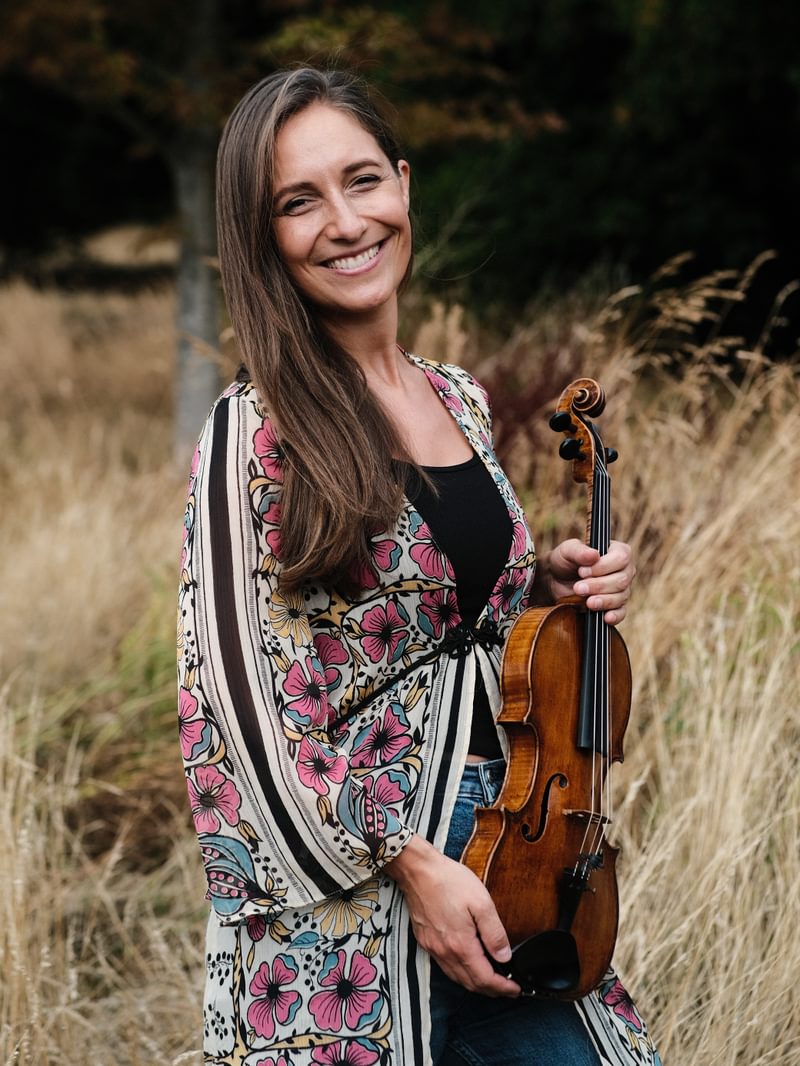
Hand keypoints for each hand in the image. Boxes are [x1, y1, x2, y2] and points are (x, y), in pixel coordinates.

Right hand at [385, 835, 520, 996]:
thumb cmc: (448, 881)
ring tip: (491, 978)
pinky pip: (445, 967)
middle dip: (491, 990)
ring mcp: (433, 948)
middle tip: (507, 987)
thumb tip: (504, 956)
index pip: (484, 979)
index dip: (502, 988)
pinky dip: (460, 973)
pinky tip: (468, 963)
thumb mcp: (481, 903)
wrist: (418, 870)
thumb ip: (494, 933)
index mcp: (461, 945)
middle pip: (470, 984)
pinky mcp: (425, 941)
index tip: (515, 989)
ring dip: (475, 983)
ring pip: (457, 978)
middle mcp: (444, 952)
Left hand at [540, 538, 635, 624]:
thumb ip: (579, 550)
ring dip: (602, 600)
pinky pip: (620, 613)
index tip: (582, 571)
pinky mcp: (614, 606)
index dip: (603, 566)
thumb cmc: (565, 560)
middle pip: (621, 580)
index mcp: (617, 551)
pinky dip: (614, 616)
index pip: (621, 558)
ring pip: (620, 597)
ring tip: (586, 602)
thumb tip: (594, 555)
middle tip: (578, 588)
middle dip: (598, 585)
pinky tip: (605, 617)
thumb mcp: (567, 550)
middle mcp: (624, 570)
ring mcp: (621, 589)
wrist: (555, 580)